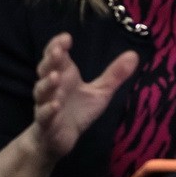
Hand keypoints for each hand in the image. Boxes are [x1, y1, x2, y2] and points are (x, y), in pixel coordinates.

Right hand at [31, 34, 139, 163]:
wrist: (59, 139)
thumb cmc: (78, 110)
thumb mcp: (100, 92)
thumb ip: (114, 75)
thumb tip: (134, 54)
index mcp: (64, 74)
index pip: (56, 54)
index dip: (58, 45)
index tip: (67, 38)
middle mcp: (52, 86)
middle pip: (45, 68)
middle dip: (50, 60)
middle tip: (58, 52)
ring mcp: (46, 103)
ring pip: (41, 90)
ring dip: (47, 83)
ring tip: (56, 77)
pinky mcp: (45, 123)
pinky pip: (43, 115)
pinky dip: (47, 110)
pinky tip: (55, 105)